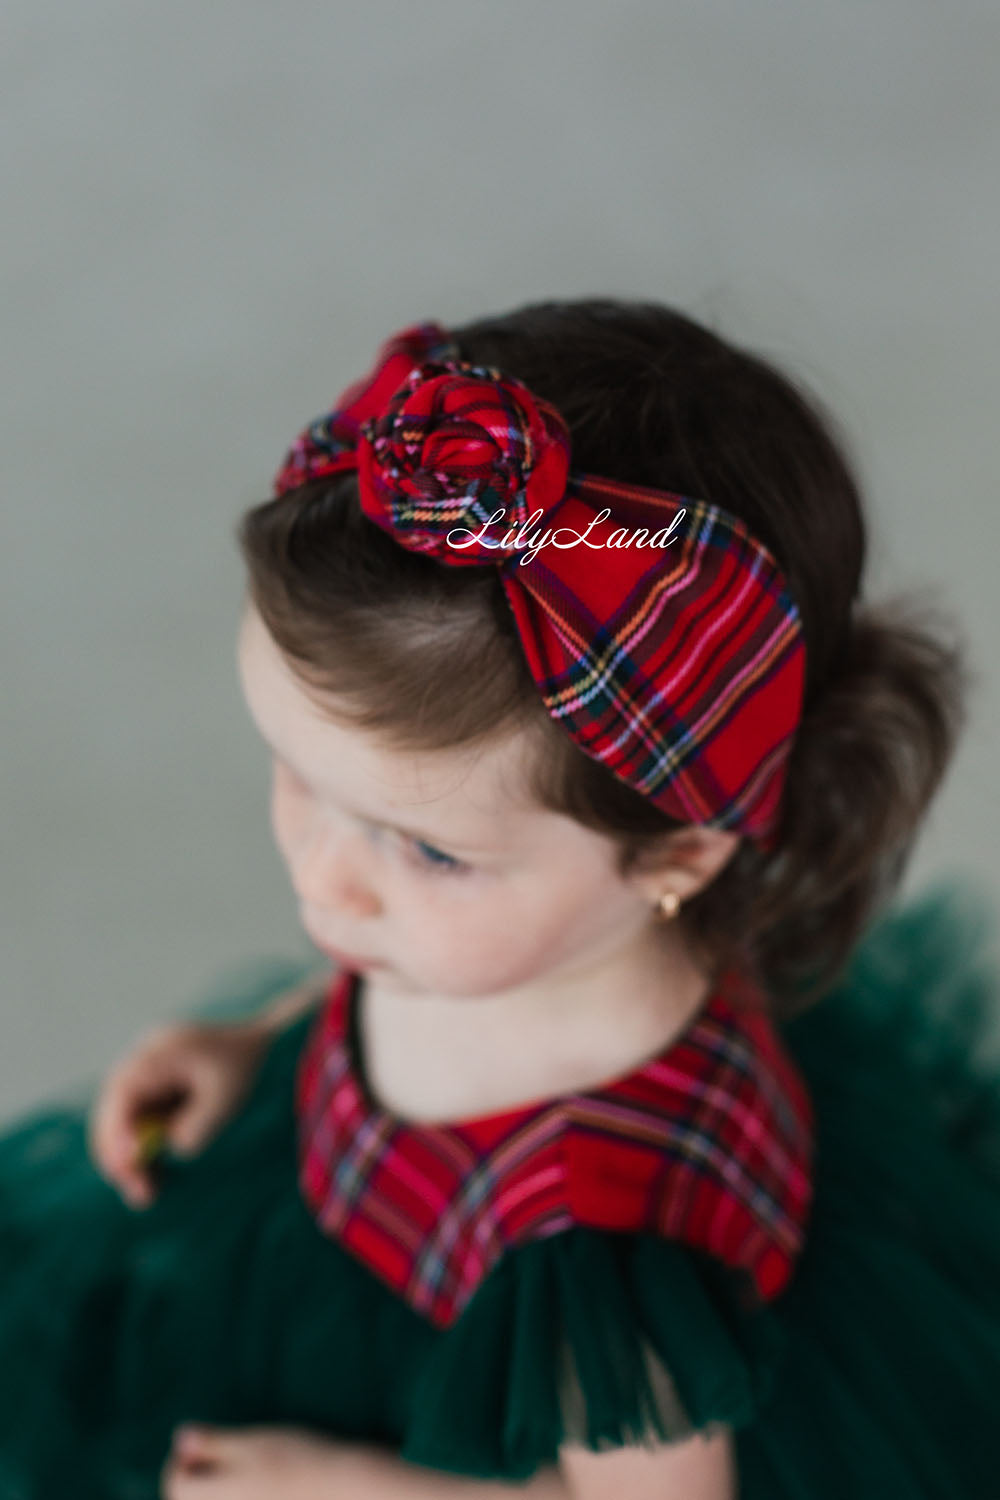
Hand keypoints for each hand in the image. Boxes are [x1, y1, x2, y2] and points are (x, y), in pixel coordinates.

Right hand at [88, 1018, 270, 1207]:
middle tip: (139, 1193)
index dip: (118, 1130)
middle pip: (114, 1109)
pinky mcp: (158, 1093)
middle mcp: (146, 1059)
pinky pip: (140, 1127)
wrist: (273, 1049)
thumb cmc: (251, 1068)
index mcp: (162, 1050)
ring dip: (128, 1159)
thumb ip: (197, 1125)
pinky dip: (144, 1153)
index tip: (128, 1163)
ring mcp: (150, 1076)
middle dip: (118, 1153)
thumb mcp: (226, 1099)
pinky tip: (153, 1181)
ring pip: (123, 1122)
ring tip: (145, 1196)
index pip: (123, 1092)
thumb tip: (171, 1149)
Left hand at [161, 1422, 356, 1498]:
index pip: (175, 1485)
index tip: (201, 1441)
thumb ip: (211, 1443)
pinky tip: (258, 1487)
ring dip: (218, 1490)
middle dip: (197, 1479)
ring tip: (241, 1471)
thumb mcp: (249, 1442)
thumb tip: (179, 1437)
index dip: (180, 1459)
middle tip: (219, 1454)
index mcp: (211, 1499)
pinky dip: (239, 1496)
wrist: (340, 1490)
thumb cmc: (293, 1460)